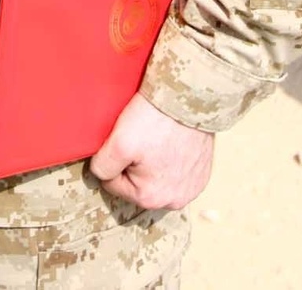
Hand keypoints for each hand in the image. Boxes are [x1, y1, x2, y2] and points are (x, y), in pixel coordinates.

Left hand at [89, 92, 214, 209]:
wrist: (188, 99)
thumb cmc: (155, 120)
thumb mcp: (118, 143)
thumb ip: (102, 166)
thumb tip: (100, 174)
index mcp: (149, 198)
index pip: (113, 184)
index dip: (111, 161)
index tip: (121, 143)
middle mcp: (173, 202)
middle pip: (136, 184)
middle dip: (132, 164)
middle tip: (138, 140)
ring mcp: (190, 190)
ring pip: (156, 179)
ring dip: (152, 164)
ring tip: (153, 140)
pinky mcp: (201, 176)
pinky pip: (177, 173)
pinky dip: (171, 161)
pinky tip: (169, 143)